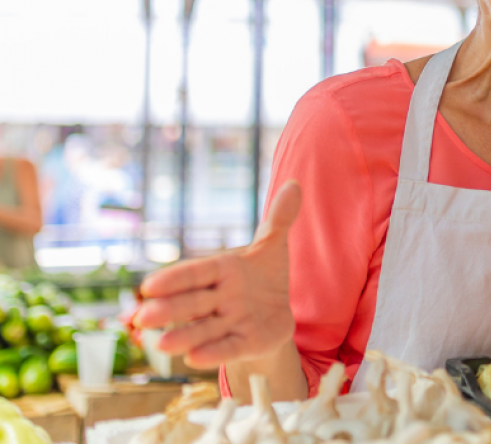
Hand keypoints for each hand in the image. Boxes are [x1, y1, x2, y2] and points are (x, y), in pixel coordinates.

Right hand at [133, 182, 301, 368]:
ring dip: (184, 337)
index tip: (149, 285)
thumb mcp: (273, 247)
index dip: (175, 279)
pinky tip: (194, 359)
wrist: (276, 312)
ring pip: (203, 330)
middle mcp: (218, 298)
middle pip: (192, 304)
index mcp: (222, 270)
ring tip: (162, 345)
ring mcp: (228, 323)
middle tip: (144, 317)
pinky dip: (213, 353)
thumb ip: (279, 219)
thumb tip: (294, 185)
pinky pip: (228, 348)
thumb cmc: (264, 276)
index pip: (196, 273)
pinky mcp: (244, 344)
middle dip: (169, 310)